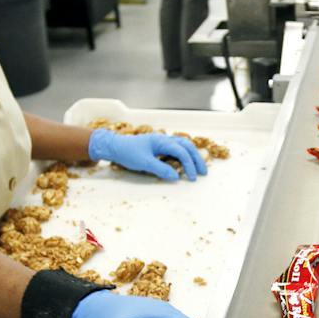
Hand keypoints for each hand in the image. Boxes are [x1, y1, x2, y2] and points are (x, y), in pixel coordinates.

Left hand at [89, 128, 207, 181]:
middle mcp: (164, 139)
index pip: (181, 152)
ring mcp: (162, 142)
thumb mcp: (143, 162)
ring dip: (192, 156)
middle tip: (204, 172)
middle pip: (187, 146)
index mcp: (162, 141)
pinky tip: (186, 163)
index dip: (189, 165)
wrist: (114, 146)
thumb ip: (160, 169)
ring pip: (183, 146)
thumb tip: (175, 177)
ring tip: (199, 167)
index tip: (192, 178)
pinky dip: (185, 155)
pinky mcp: (159, 146)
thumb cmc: (127, 152)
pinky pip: (176, 148)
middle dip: (197, 159)